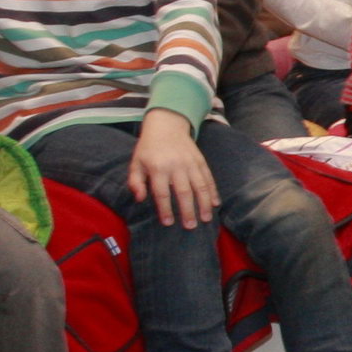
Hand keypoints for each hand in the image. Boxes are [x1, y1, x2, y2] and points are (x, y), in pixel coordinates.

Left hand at [127, 109, 216, 227]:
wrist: (166, 125)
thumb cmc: (148, 148)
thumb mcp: (136, 163)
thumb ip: (135, 182)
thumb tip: (140, 199)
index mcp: (158, 168)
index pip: (162, 193)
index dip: (165, 209)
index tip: (168, 223)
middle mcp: (176, 166)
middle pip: (184, 192)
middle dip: (188, 211)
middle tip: (190, 226)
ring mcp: (190, 163)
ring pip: (200, 186)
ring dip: (204, 204)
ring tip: (206, 219)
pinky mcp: (200, 161)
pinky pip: (208, 178)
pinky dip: (213, 191)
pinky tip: (216, 203)